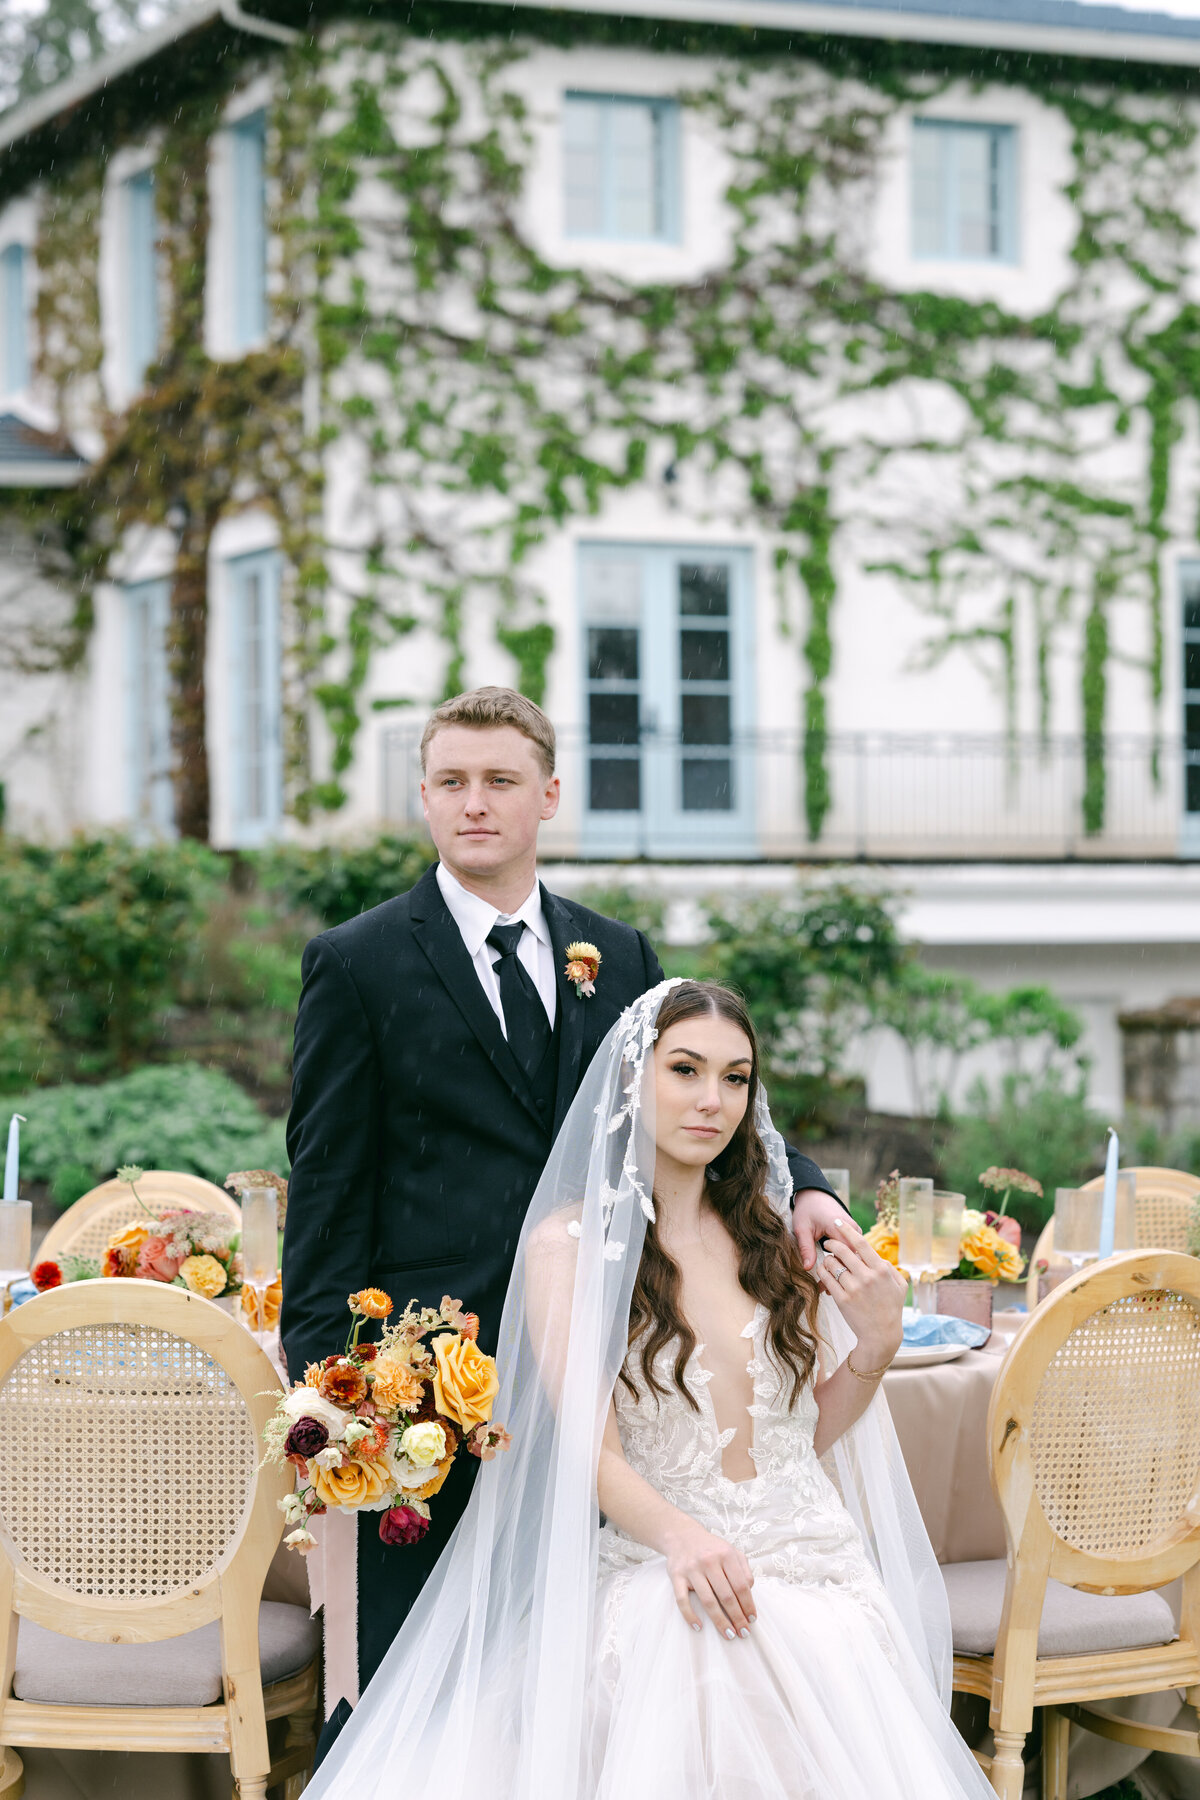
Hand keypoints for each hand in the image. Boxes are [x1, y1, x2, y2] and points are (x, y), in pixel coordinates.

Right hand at [663, 1517, 755, 1639]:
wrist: (681, 1535)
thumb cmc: (711, 1547)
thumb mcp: (731, 1550)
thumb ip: (744, 1568)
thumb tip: (750, 1590)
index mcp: (725, 1554)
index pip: (741, 1585)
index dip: (748, 1604)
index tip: (752, 1619)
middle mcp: (709, 1561)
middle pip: (726, 1596)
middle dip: (737, 1617)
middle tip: (744, 1632)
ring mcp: (691, 1569)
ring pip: (708, 1601)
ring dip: (720, 1621)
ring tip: (729, 1634)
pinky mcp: (676, 1576)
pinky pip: (682, 1600)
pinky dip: (690, 1615)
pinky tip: (698, 1627)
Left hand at [792, 1187, 861, 1269]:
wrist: (815, 1195)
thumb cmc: (807, 1210)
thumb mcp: (802, 1228)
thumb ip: (806, 1248)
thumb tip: (807, 1268)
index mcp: (839, 1226)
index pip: (845, 1254)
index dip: (836, 1267)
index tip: (824, 1275)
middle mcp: (852, 1228)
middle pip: (852, 1256)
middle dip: (840, 1269)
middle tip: (825, 1281)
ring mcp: (856, 1230)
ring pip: (855, 1254)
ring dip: (844, 1264)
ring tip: (830, 1276)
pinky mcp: (856, 1232)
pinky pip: (854, 1249)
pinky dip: (845, 1258)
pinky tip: (834, 1265)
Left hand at [816, 1233, 904, 1360]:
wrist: (881, 1335)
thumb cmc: (891, 1309)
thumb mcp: (899, 1286)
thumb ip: (889, 1268)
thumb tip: (877, 1256)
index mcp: (881, 1270)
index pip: (861, 1243)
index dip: (847, 1230)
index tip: (838, 1223)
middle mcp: (867, 1277)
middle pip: (843, 1250)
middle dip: (831, 1243)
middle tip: (828, 1242)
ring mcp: (854, 1288)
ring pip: (832, 1264)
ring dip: (827, 1258)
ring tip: (828, 1260)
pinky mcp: (842, 1300)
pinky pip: (826, 1278)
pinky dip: (822, 1271)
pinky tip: (823, 1271)